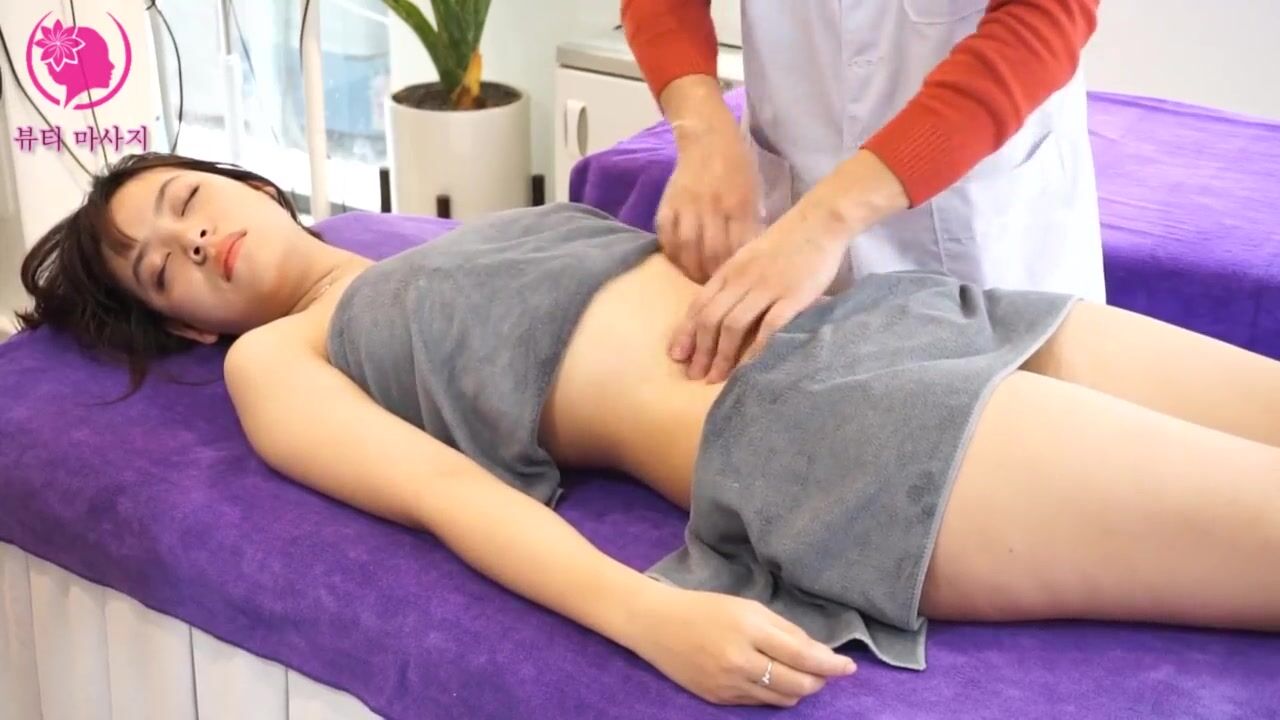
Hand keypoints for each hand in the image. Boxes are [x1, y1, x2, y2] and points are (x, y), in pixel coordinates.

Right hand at [630, 587, 855, 706]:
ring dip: (798, 691)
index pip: (802, 654)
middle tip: (826, 672)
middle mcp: (739, 661)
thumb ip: (784, 629)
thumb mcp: (747, 607)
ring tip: (801, 676)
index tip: (848, 667)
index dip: (830, 664)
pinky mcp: (718, 699)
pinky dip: (773, 695)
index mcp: (748, 629)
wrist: (656, 624)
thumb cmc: (705, 608)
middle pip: (796, 684)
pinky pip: (758, 704)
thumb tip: (817, 651)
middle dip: (818, 681)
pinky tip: (771, 680)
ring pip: (781, 700)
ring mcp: (727, 684)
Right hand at [656, 119, 759, 282]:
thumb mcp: (753, 193)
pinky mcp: (668, 203)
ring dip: (691, 269)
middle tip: (714, 288)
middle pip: (711, 253)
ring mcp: (687, 205)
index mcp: (738, 205)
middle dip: (712, 276)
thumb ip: (750, 224)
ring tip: (695, 280)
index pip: (735, 249)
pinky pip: (666, 235)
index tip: (734, 285)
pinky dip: (671, 253)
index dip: (733, 272)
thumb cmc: (738, 167)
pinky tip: (678, 262)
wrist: (709, 138)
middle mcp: (712, 207)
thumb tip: (748, 258)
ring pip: (687, 248)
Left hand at [669, 203, 850, 382]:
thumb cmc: (786, 241)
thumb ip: (734, 279)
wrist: (819, 221)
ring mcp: (766, 288)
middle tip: (694, 375)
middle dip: (700, 351)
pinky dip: (755, 349)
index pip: (699, 305)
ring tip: (716, 378)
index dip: (686, 333)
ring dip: (721, 356)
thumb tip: (720, 308)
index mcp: (729, 270)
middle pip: (711, 319)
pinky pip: (768, 327)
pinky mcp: (791, 297)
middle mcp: (741, 280)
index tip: (677, 356)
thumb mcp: (749, 256)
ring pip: (733, 326)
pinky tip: (748, 368)